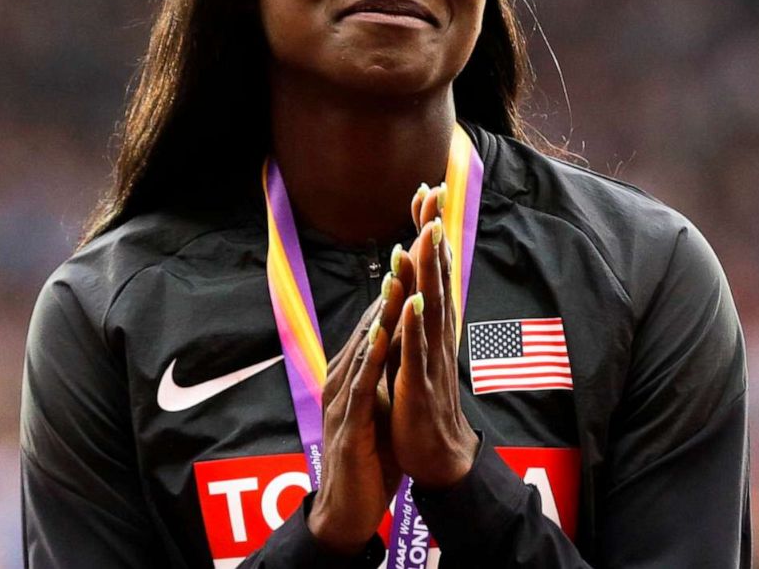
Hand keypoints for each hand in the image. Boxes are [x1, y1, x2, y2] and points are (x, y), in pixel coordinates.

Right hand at [307, 281, 407, 551]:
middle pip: (369, 325)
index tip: (415, 255)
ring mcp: (342, 399)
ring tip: (396, 281)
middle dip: (389, 289)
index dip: (397, 289)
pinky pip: (361, 385)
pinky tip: (382, 336)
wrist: (347, 508)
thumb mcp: (380, 405)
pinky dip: (372, 358)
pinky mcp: (348, 423)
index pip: (377, 323)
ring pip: (363, 348)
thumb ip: (385, 374)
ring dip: (380, 315)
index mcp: (352, 373)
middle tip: (405, 250)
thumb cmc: (368, 456)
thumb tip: (402, 343)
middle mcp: (342, 378)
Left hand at [387, 183, 479, 489]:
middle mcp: (436, 333)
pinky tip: (410, 303)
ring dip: (426, 270)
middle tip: (433, 194)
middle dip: (433, 234)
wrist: (438, 454)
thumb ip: (416, 313)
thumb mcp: (417, 347)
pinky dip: (413, 326)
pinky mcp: (418, 384)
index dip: (429, 230)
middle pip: (436, 275)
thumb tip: (411, 277)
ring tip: (425, 234)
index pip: (432, 268)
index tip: (427, 192)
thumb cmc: (425, 400)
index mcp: (432, 323)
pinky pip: (415, 352)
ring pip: (429, 306)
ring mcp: (429, 357)